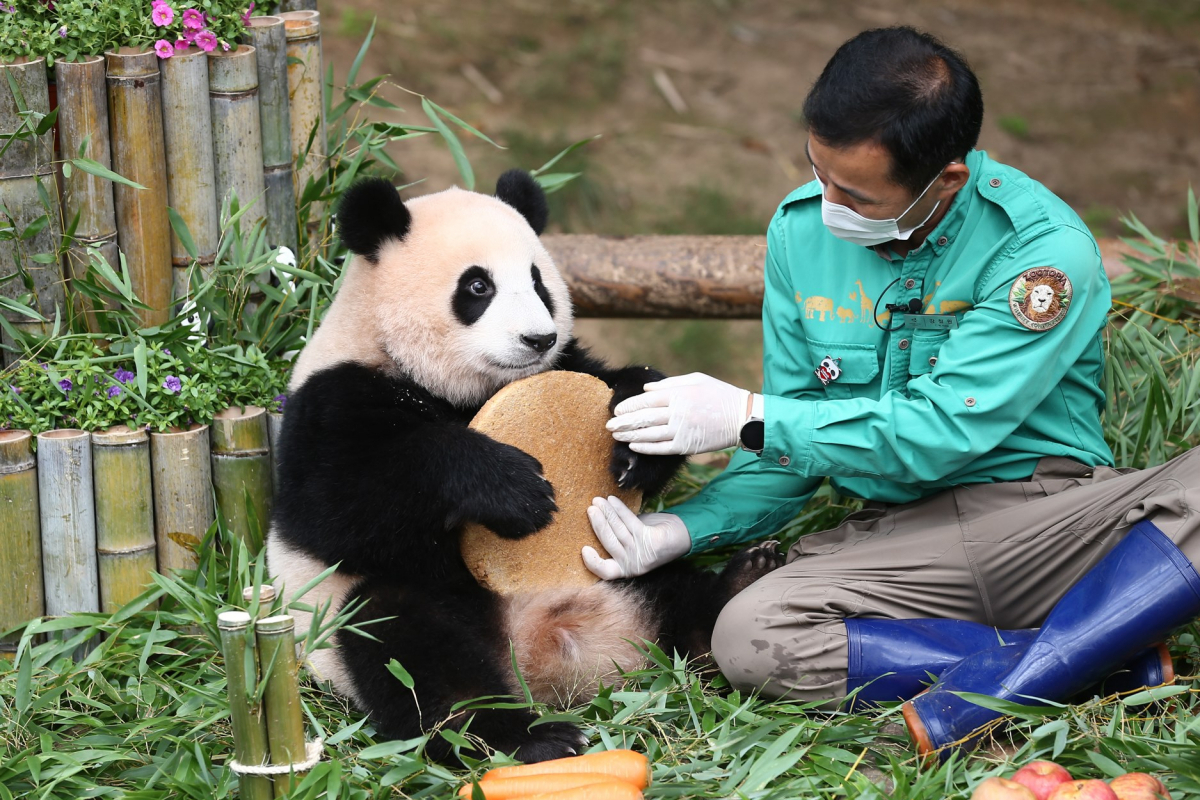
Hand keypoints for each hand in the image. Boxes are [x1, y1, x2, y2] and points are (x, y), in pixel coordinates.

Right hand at [582, 496, 690, 578]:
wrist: (682, 536)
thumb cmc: (653, 537)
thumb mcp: (632, 541)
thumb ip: (617, 536)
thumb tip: (596, 518)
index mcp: (627, 568)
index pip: (606, 572)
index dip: (592, 563)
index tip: (583, 549)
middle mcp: (633, 563)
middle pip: (608, 543)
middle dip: (597, 523)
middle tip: (590, 509)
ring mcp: (641, 552)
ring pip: (617, 530)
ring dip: (606, 512)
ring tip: (598, 501)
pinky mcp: (650, 539)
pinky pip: (629, 521)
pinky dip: (619, 508)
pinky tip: (612, 500)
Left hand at [605, 372, 751, 455]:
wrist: (742, 417)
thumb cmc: (719, 394)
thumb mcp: (696, 380)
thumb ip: (669, 384)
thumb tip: (646, 388)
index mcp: (679, 394)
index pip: (646, 400)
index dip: (629, 406)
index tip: (616, 409)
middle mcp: (678, 412)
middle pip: (643, 418)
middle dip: (623, 422)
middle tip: (608, 425)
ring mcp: (682, 430)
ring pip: (649, 435)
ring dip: (630, 436)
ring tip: (616, 436)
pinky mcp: (687, 445)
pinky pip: (661, 448)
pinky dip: (646, 448)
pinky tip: (634, 446)